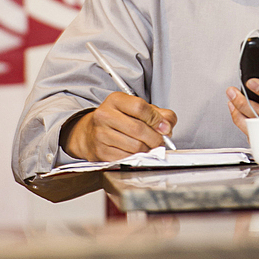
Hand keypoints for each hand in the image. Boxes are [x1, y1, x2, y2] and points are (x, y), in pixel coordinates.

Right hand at [61, 92, 176, 162]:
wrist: (91, 133)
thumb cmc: (118, 119)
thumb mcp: (136, 109)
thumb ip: (158, 113)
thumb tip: (168, 125)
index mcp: (115, 100)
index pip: (140, 107)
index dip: (156, 119)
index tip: (164, 127)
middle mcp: (105, 115)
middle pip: (139, 129)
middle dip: (155, 138)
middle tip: (160, 141)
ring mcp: (101, 134)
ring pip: (135, 146)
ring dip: (148, 150)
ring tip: (149, 147)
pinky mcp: (101, 151)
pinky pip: (127, 158)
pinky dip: (137, 158)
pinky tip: (138, 153)